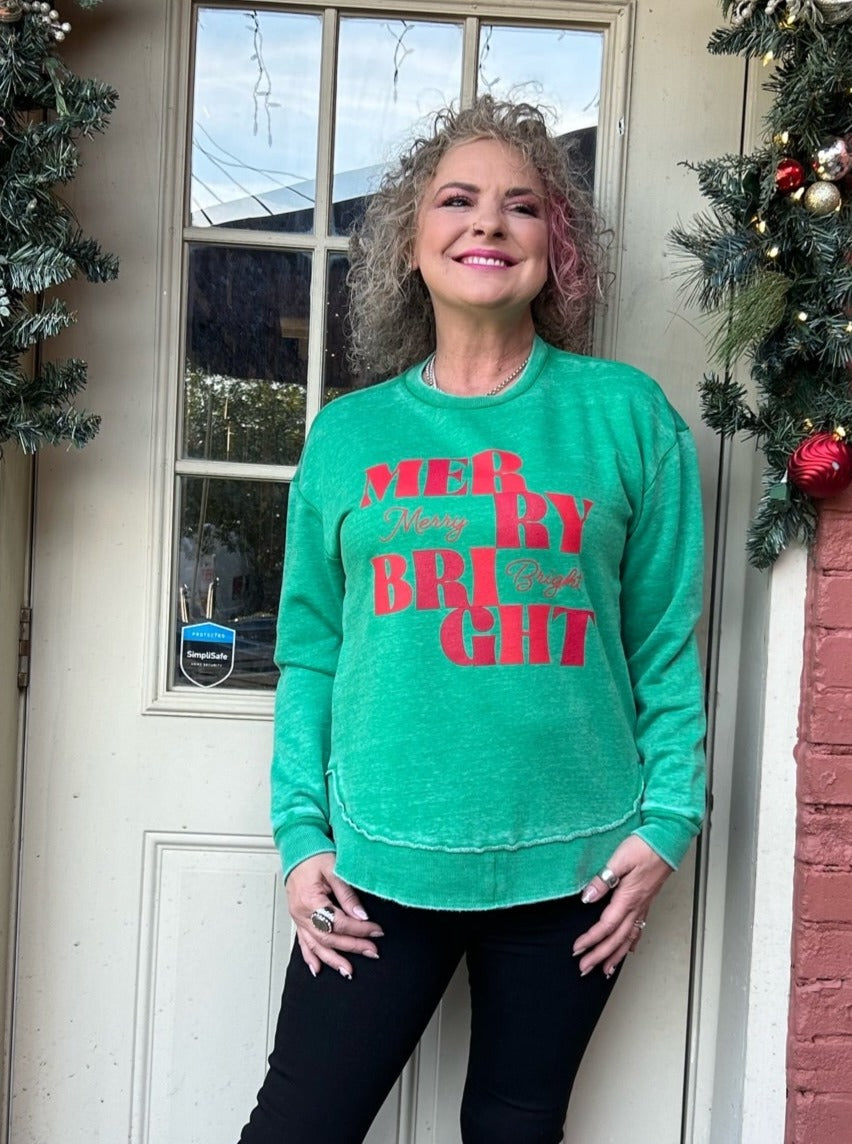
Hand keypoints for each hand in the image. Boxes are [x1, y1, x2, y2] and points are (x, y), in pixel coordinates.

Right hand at [286, 852, 383, 979]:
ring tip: (348, 971)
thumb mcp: (334, 869)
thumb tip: (360, 916)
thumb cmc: (314, 854)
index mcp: (310, 899)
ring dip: (333, 959)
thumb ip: (347, 895)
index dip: (359, 929)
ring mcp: (298, 917)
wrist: (297, 848)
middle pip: (328, 937)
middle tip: (372, 951)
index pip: (338, 922)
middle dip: (352, 946)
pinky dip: (311, 956)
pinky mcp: (298, 918)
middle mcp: (301, 912)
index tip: (376, 930)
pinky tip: (318, 968)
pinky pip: (303, 942)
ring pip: (316, 944)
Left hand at [572, 835, 671, 977]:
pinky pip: (639, 929)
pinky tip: (628, 949)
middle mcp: (637, 906)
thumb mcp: (619, 859)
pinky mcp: (647, 901)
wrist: (668, 840)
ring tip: (605, 970)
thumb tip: (587, 898)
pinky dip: (631, 943)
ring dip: (615, 955)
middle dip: (600, 955)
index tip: (577, 949)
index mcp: (628, 897)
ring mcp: (643, 905)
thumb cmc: (645, 846)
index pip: (606, 926)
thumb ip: (603, 880)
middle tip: (585, 968)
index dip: (590, 939)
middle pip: (616, 938)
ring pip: (628, 938)